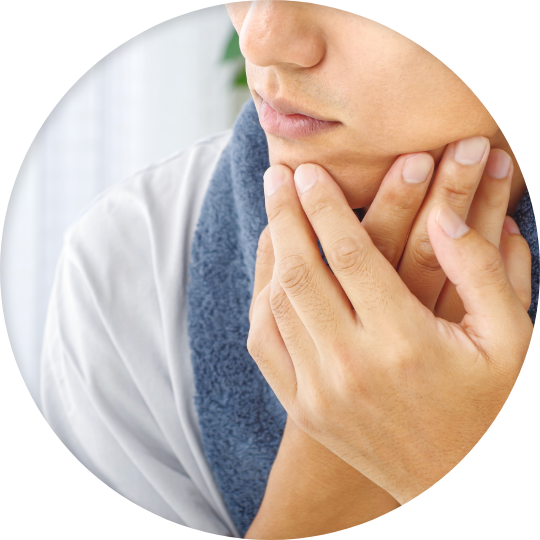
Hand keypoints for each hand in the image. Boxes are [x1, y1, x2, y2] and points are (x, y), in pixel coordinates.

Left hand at [247, 138, 532, 503]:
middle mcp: (352, 366)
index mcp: (405, 342)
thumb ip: (482, 272)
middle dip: (284, 214)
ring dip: (271, 251)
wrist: (454, 483)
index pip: (349, 253)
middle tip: (274, 175)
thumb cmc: (490, 407)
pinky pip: (266, 342)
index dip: (325, 205)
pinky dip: (262, 298)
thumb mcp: (511, 340)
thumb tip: (445, 216)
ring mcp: (319, 392)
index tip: (307, 172)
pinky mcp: (304, 408)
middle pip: (301, 270)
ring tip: (272, 214)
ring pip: (276, 302)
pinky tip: (269, 270)